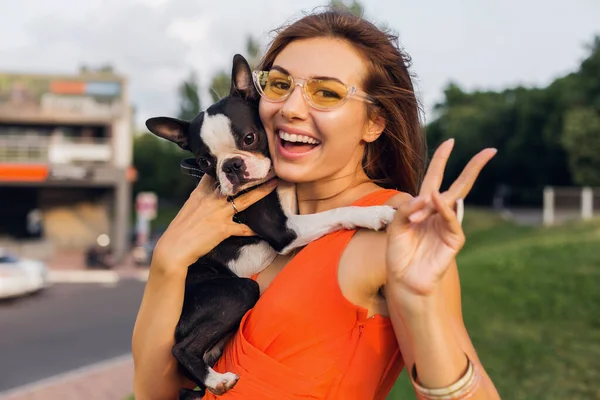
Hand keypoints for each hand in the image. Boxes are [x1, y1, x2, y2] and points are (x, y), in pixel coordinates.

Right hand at [151, 175, 277, 274]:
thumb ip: (201, 198)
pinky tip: (263, 229)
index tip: (242, 158)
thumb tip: (211, 192)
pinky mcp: (223, 229)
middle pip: (235, 183)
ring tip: (273, 184)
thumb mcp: (189, 207)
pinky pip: (243, 228)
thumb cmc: (180, 230)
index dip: (229, 166)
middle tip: (265, 167)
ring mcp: (219, 213)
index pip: (216, 174)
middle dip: (251, 175)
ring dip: (261, 192)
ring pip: (245, 200)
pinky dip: (253, 230)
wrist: (174, 248)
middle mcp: (211, 199)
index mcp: (201, 193)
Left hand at [385, 139, 496, 307]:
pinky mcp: (453, 240)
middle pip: (459, 185)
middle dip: (473, 168)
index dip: (441, 160)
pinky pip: (450, 221)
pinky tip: (436, 199)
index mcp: (424, 206)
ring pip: (455, 201)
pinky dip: (443, 209)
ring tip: (448, 185)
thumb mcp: (395, 226)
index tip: (450, 141)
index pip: (434, 178)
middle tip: (490, 151)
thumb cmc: (398, 253)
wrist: (404, 279)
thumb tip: (425, 198)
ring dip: (445, 192)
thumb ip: (406, 209)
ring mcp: (448, 226)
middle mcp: (439, 213)